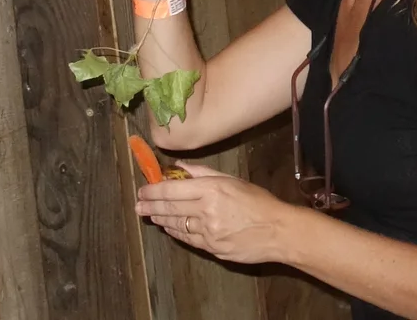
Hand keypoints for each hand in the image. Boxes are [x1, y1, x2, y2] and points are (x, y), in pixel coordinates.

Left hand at [136, 163, 289, 263]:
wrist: (278, 231)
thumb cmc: (258, 201)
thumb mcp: (231, 179)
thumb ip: (202, 172)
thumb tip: (178, 166)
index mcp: (211, 190)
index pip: (173, 189)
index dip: (154, 191)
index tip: (142, 191)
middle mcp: (207, 211)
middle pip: (170, 208)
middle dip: (151, 207)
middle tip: (138, 206)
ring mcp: (209, 232)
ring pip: (177, 225)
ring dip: (161, 220)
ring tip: (150, 216)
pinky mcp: (213, 249)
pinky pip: (189, 239)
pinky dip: (176, 232)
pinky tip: (170, 227)